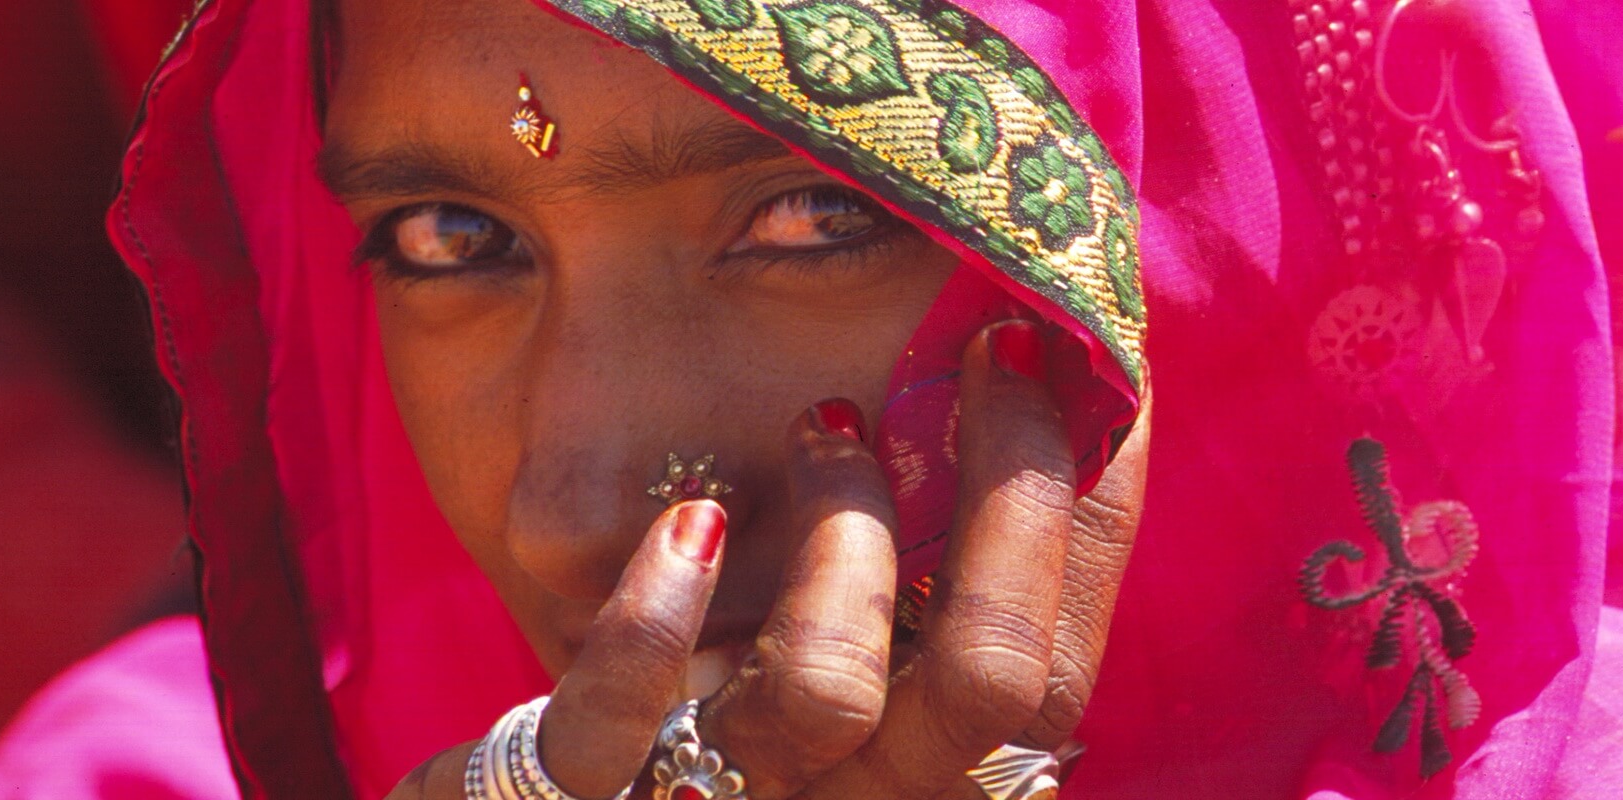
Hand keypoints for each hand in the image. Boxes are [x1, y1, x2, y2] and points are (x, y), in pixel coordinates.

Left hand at [389, 319, 1149, 798]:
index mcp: (928, 770)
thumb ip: (930, 537)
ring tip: (824, 429)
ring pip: (825, 694)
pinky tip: (690, 527)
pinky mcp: (584, 792)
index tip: (1046, 367)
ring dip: (840, 533)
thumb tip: (1025, 361)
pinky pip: (618, 721)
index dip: (1077, 520)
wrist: (546, 789)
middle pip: (993, 685)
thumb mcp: (840, 607)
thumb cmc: (715, 662)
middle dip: (1012, 500)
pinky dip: (654, 614)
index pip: (1049, 675)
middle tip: (988, 356)